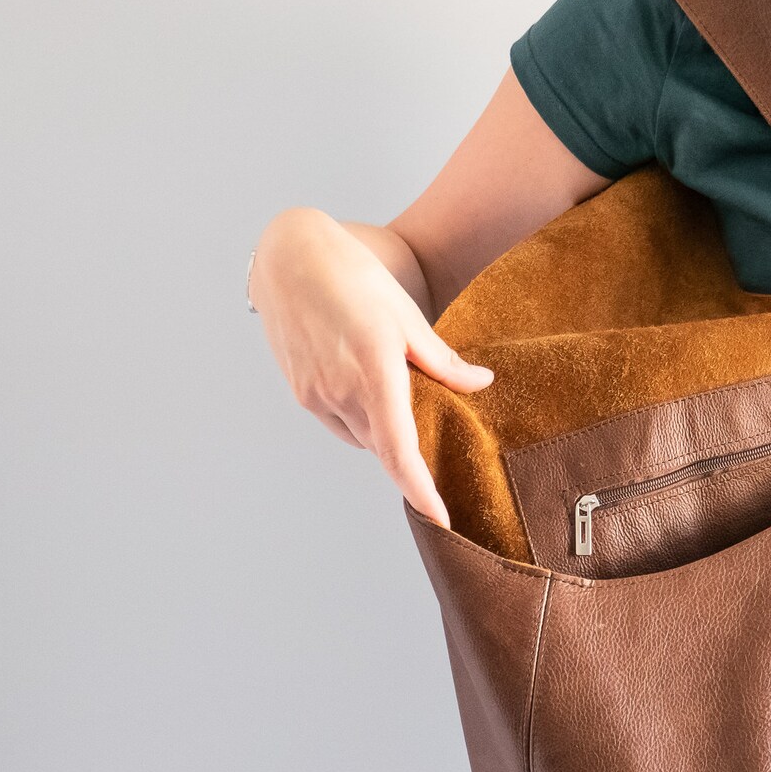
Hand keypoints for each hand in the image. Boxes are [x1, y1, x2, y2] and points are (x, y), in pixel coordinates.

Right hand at [253, 209, 493, 528]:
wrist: (289, 255)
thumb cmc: (355, 276)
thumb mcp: (407, 315)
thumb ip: (443, 360)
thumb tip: (481, 384)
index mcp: (374, 371)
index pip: (399, 451)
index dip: (420, 490)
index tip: (441, 516)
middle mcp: (341, 390)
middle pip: (384, 449)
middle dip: (410, 460)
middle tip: (438, 455)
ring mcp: (316, 393)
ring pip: (362, 438)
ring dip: (385, 437)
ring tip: (400, 403)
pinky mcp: (301, 391)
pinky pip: (340, 424)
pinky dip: (362, 421)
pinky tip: (371, 395)